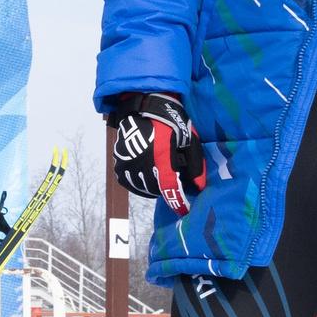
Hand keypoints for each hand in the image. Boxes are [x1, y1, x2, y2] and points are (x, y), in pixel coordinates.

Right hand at [108, 92, 206, 215]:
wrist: (144, 106)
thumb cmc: (171, 121)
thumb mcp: (189, 139)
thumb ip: (195, 164)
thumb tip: (198, 186)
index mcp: (160, 155)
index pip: (169, 186)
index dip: (177, 201)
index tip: (183, 211)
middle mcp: (140, 161)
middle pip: (155, 189)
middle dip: (167, 190)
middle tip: (175, 180)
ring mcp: (127, 161)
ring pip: (140, 186)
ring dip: (152, 187)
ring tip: (161, 177)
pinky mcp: (118, 160)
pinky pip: (128, 181)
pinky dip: (138, 183)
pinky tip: (146, 176)